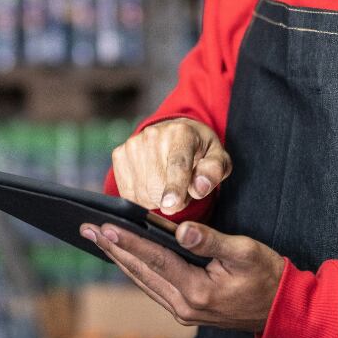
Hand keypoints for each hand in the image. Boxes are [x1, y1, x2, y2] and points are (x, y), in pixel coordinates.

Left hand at [80, 219, 284, 334]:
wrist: (282, 310)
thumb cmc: (268, 277)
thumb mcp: (246, 252)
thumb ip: (211, 240)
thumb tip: (182, 230)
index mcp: (197, 291)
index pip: (155, 260)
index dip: (128, 242)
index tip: (103, 227)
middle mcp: (184, 306)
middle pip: (140, 272)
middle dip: (112, 250)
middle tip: (86, 229)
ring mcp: (183, 312)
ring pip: (143, 282)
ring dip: (120, 260)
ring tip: (99, 241)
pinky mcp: (187, 311)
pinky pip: (154, 288)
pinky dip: (137, 271)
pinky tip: (127, 259)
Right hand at [111, 117, 230, 215]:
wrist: (175, 133)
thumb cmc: (200, 150)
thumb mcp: (218, 158)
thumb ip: (214, 172)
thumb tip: (200, 188)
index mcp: (182, 132)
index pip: (178, 165)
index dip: (175, 187)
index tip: (171, 205)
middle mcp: (154, 135)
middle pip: (158, 184)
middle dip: (174, 198)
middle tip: (184, 188)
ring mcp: (133, 144)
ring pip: (142, 193)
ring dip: (158, 199)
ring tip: (170, 183)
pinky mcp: (119, 155)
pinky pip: (128, 193)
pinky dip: (143, 197)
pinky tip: (153, 183)